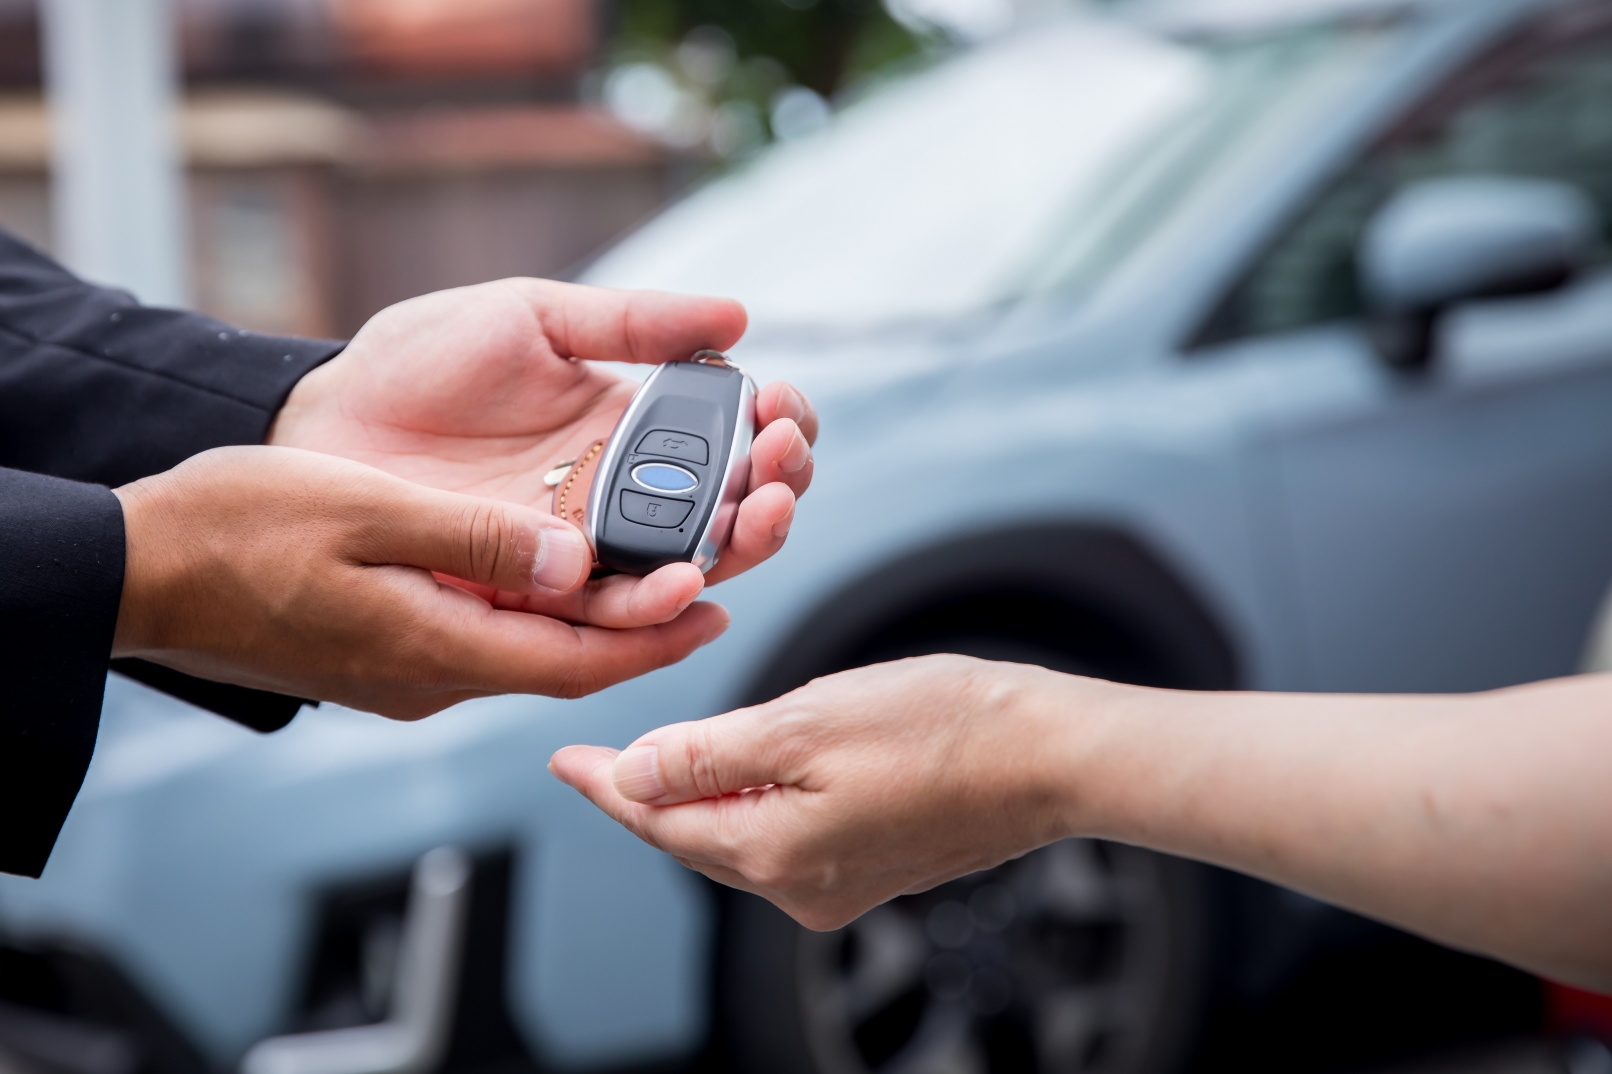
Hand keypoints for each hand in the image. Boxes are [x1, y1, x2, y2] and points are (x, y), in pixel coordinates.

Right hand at [113, 445, 727, 719]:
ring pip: (523, 646)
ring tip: (653, 561)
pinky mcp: (378, 649)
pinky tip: (553, 566)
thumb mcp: (363, 510)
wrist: (134, 569)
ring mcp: (399, 668)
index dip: (654, 635)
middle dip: (642, 622)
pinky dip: (532, 606)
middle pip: (561, 658)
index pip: (574, 661)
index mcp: (430, 649)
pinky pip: (480, 635)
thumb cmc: (234, 529)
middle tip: (713, 572)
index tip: (721, 602)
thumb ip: (475, 539)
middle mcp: (424, 675)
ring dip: (590, 612)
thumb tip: (577, 563)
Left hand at [266, 279, 817, 608]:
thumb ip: (631, 323)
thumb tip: (737, 319)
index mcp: (631, 427)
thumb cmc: (420, 358)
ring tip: (757, 519)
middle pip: (725, 513)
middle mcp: (619, 496)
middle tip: (781, 471)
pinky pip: (603, 614)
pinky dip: (652, 607)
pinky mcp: (531, 594)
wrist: (323, 416)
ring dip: (734, 550)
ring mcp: (579, 550)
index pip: (733, 439)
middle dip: (774, 494)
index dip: (776, 428)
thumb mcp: (533, 317)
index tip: (783, 408)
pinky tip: (687, 582)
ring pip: (681, 570)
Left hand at [549, 656, 1078, 929]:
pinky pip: (782, 839)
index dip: (604, 784)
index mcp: (774, 854)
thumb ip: (707, 754)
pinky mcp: (873, 867)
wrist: (1049, 754)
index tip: (562, 758)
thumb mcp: (803, 722)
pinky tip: (743, 771)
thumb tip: (633, 775)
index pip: (657, 820)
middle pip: (691, 838)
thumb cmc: (938, 726)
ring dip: (695, 798)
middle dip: (641, 797)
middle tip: (595, 760)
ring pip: (736, 839)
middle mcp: (800, 888)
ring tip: (657, 761)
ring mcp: (840, 886)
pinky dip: (749, 804)